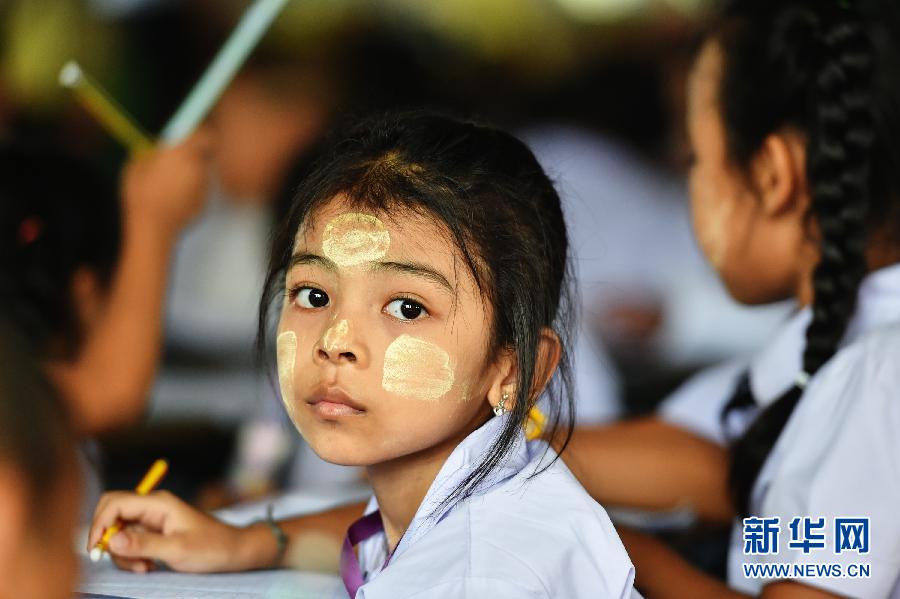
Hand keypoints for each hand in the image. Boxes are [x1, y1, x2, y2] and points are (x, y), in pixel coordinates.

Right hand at [87, 490, 259, 573]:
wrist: (233, 551)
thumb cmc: (211, 548)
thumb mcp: (177, 549)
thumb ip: (143, 544)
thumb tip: (112, 540)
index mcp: (157, 503)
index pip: (115, 503)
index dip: (99, 524)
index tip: (97, 549)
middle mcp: (151, 507)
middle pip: (112, 514)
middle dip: (108, 538)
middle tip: (119, 559)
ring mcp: (151, 520)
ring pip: (118, 533)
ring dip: (124, 553)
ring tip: (145, 567)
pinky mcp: (153, 533)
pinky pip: (130, 542)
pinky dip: (132, 556)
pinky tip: (148, 566)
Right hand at [121, 130, 212, 233]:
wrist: (153, 228)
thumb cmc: (141, 194)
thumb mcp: (137, 165)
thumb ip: (153, 152)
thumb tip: (160, 147)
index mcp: (183, 154)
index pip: (205, 136)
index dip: (201, 136)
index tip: (192, 137)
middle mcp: (198, 168)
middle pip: (204, 156)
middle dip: (192, 157)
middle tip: (175, 163)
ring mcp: (204, 187)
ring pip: (201, 175)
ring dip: (190, 176)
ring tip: (168, 187)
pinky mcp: (205, 203)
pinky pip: (199, 192)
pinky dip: (190, 193)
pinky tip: (172, 201)